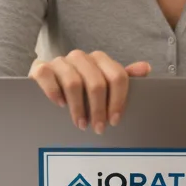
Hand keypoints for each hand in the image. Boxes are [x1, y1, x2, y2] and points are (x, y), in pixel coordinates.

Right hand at [28, 50, 151, 133]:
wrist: (49, 83)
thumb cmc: (81, 88)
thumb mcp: (103, 84)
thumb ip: (123, 77)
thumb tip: (145, 68)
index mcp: (99, 59)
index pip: (117, 76)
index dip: (118, 100)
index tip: (115, 120)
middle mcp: (80, 57)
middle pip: (96, 82)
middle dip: (99, 109)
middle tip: (98, 128)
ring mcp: (60, 61)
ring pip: (73, 82)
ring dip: (78, 108)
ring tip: (80, 124)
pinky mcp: (40, 67)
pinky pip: (46, 75)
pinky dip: (54, 92)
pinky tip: (59, 106)